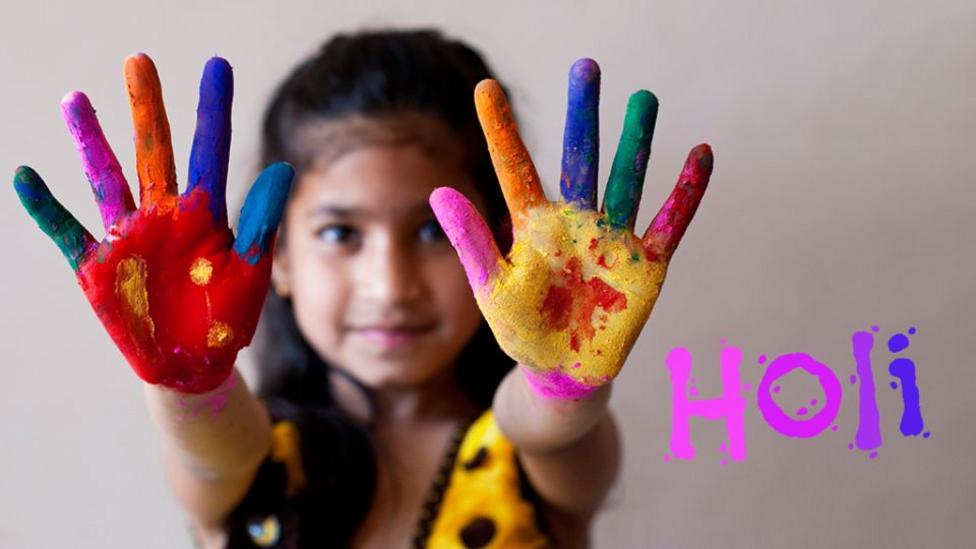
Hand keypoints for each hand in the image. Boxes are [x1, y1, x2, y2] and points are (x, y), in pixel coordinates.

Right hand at [13, 54, 292, 392]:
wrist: (195, 365)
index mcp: (206, 214)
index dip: (213, 110)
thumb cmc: (227, 317)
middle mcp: (164, 216)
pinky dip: (46, 207)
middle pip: (155, 151)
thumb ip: (261, 221)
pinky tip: (26, 176)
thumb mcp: (252, 270)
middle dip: (147, 107)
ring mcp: (129, 237)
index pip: (211, 151)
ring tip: (75, 98)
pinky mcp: (98, 266)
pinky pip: (68, 230)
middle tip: (139, 60)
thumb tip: (283, 167)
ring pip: (106, 178)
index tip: (217, 66)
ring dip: (90, 141)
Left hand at [430, 58, 712, 399]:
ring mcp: (612, 239)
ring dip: (635, 141)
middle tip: (585, 67)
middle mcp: (575, 222)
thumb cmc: (522, 331)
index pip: (516, 168)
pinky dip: (687, 191)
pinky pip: (671, 221)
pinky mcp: (646, 264)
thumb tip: (439, 191)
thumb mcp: (493, 286)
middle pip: (580, 157)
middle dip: (582, 114)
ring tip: (643, 99)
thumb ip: (472, 241)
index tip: (485, 88)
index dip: (501, 130)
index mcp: (534, 226)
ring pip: (626, 179)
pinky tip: (701, 153)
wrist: (563, 372)